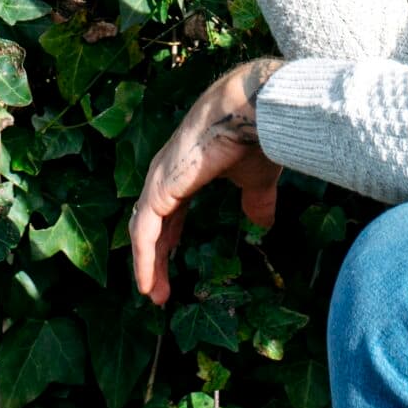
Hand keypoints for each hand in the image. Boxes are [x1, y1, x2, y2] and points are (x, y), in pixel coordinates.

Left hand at [129, 57, 285, 305]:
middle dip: (155, 257)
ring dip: (147, 264)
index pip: (168, 211)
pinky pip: (145, 232)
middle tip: (159, 291)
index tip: (172, 262)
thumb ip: (255, 201)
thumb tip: (264, 223)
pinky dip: (143, 260)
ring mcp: (159, 180)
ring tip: (154, 295)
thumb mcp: (256, 179)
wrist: (251, 112)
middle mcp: (166, 174)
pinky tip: (147, 284)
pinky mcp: (159, 188)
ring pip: (144, 231)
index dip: (169, 238)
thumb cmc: (254, 137)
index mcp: (186, 171)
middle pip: (151, 224)